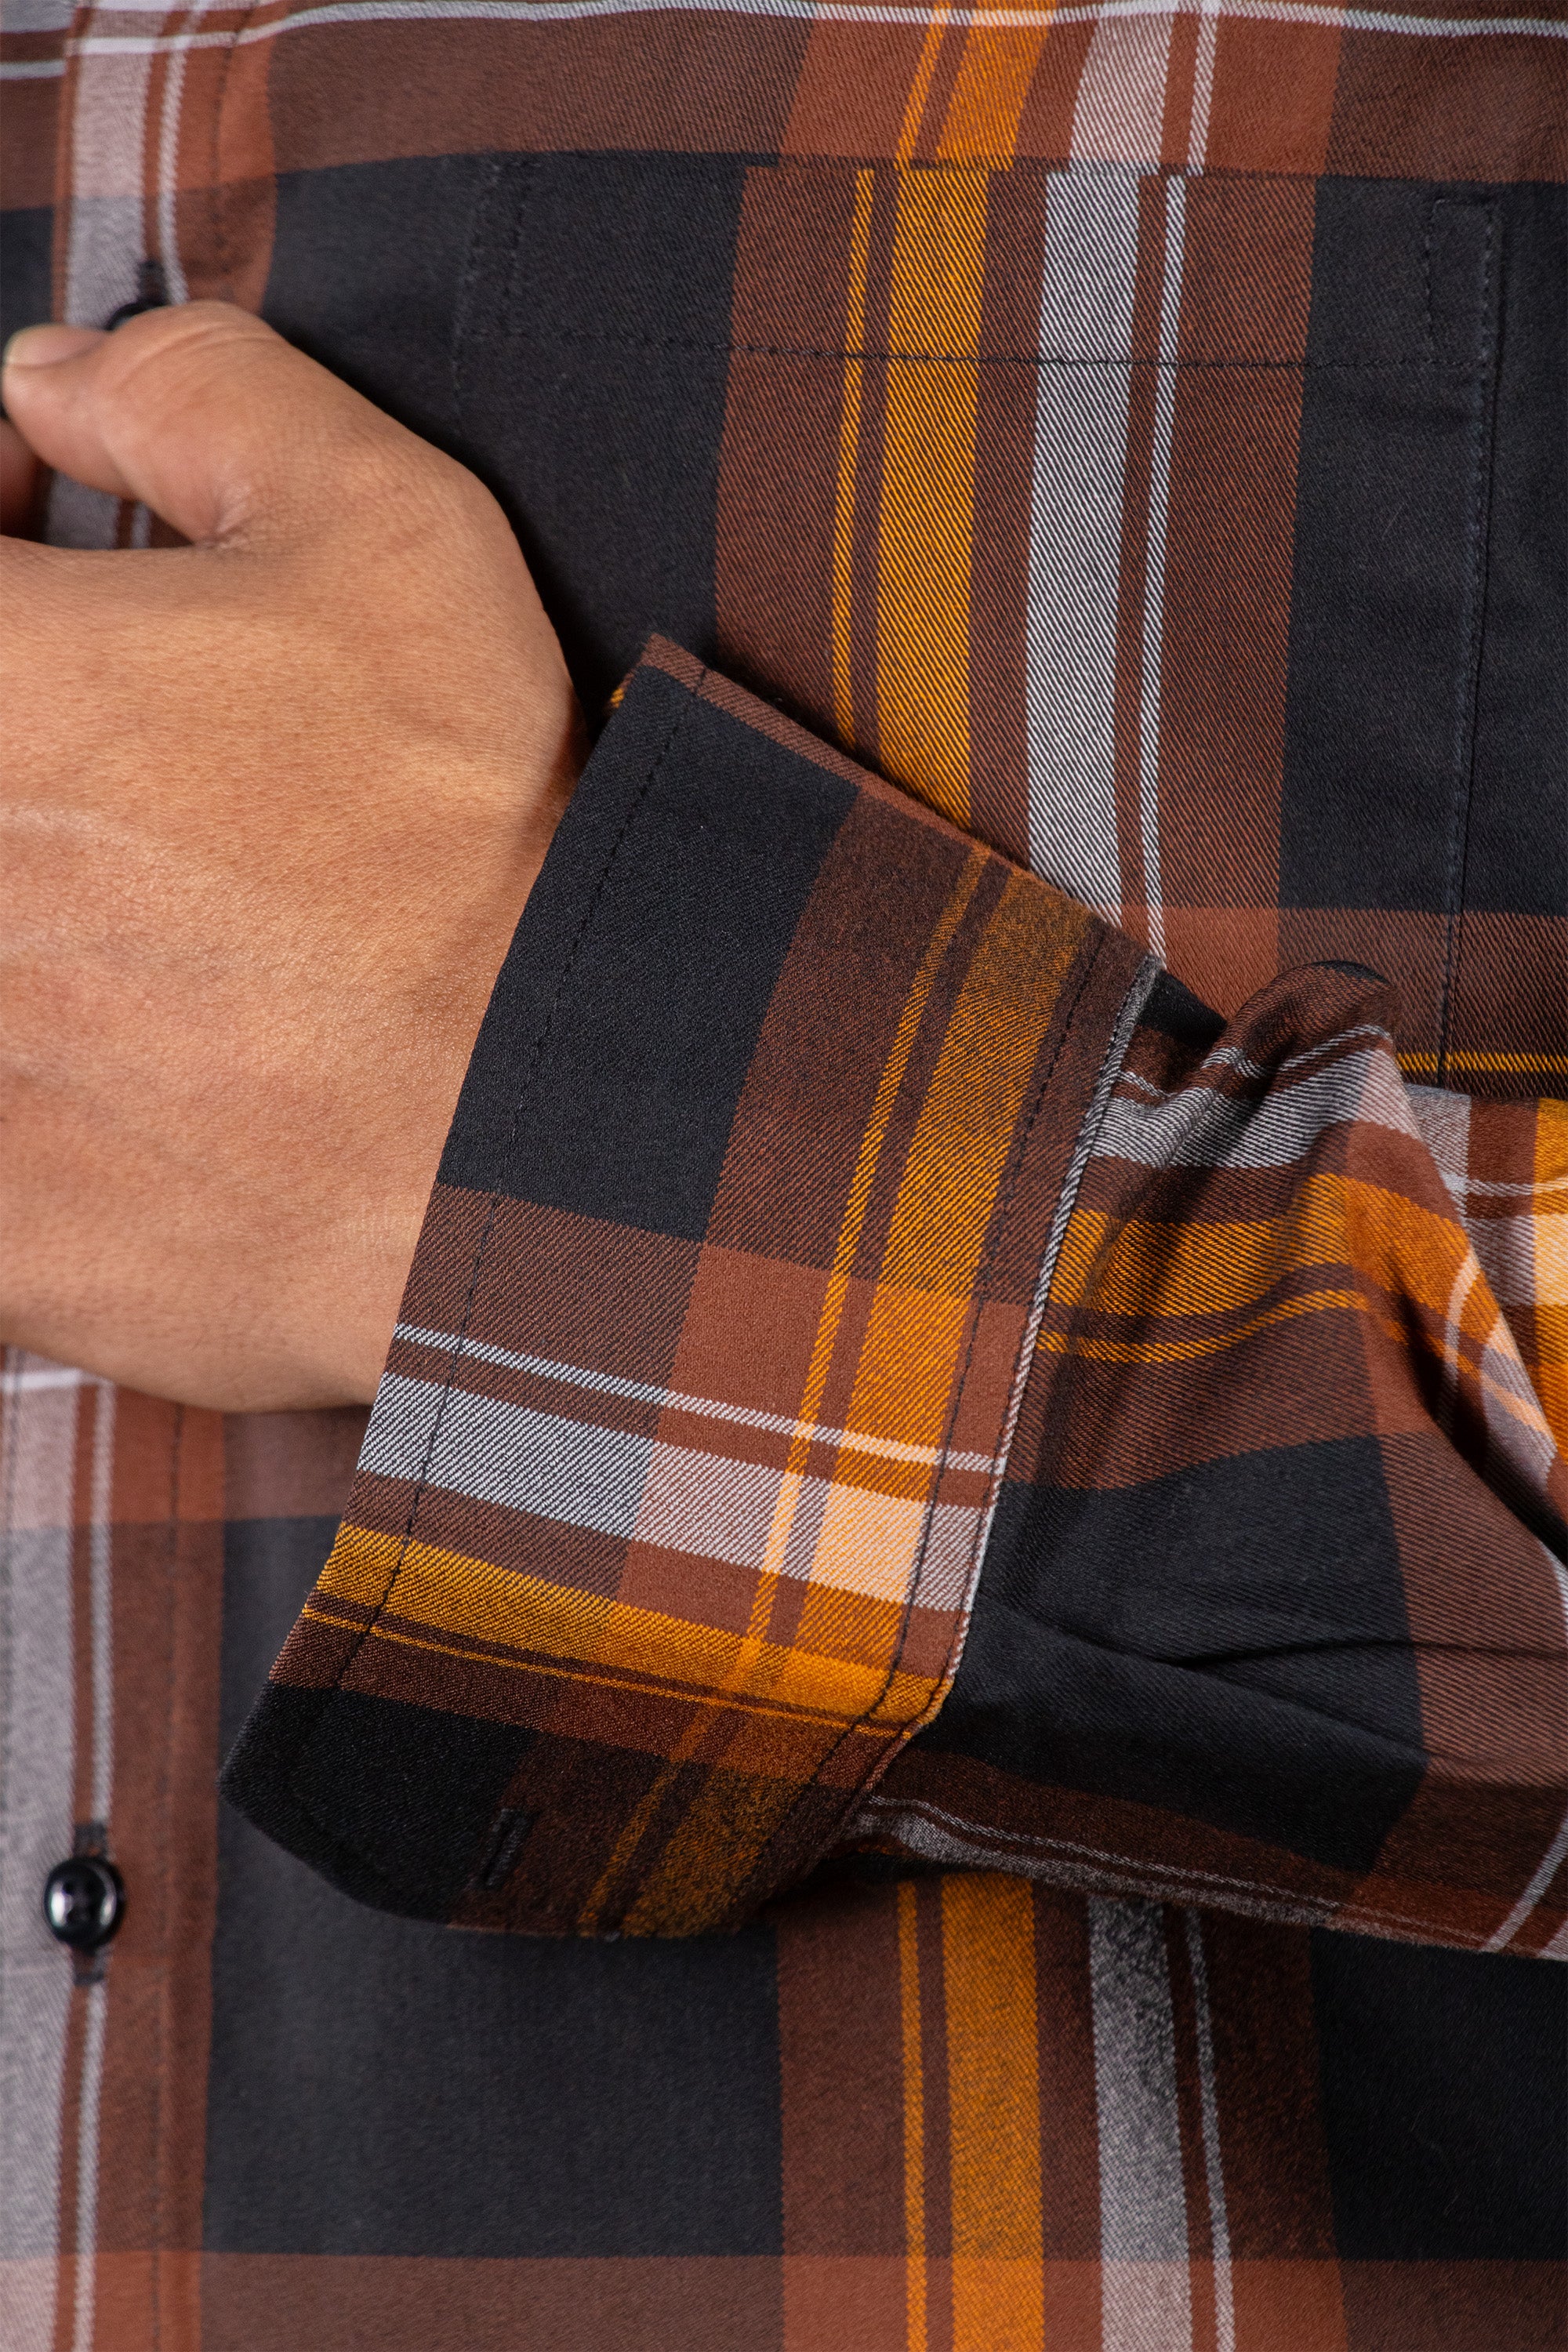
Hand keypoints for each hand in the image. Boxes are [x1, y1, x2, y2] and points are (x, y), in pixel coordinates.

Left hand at [1, 303, 581, 1409]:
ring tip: (170, 930)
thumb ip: (199, 401)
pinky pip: (10, 1119)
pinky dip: (57, 1094)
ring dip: (53, 922)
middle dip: (45, 759)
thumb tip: (53, 376)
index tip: (48, 562)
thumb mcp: (396, 539)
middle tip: (139, 772)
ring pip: (0, 954)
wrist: (536, 1129)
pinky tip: (151, 1068)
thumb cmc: (468, 839)